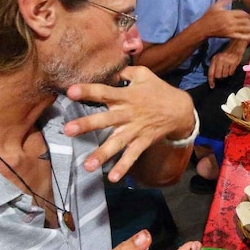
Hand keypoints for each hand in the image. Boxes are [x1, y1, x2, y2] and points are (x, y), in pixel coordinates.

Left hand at [63, 65, 195, 181]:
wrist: (181, 110)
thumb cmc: (158, 90)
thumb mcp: (143, 74)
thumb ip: (124, 72)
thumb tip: (107, 71)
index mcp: (127, 96)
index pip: (104, 92)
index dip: (88, 91)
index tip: (70, 92)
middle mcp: (129, 114)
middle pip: (106, 119)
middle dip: (87, 124)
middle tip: (68, 130)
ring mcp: (136, 130)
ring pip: (117, 143)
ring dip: (102, 154)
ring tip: (87, 166)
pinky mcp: (143, 142)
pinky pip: (132, 156)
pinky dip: (123, 167)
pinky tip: (112, 178)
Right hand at [200, 0, 249, 41]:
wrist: (203, 28)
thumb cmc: (208, 16)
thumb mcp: (216, 5)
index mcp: (228, 13)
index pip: (242, 13)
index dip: (247, 15)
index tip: (248, 16)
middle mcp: (230, 21)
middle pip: (245, 21)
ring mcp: (230, 29)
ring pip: (244, 28)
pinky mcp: (229, 36)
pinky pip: (240, 36)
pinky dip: (247, 37)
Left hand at [207, 42, 244, 86]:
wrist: (236, 46)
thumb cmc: (226, 53)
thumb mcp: (218, 57)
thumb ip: (215, 66)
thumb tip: (214, 77)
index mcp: (214, 59)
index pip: (211, 72)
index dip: (211, 80)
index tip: (212, 86)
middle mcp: (220, 60)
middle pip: (218, 75)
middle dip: (220, 77)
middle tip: (222, 75)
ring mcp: (227, 62)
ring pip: (225, 75)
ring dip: (226, 74)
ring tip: (227, 69)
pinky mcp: (233, 63)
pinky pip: (231, 73)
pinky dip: (231, 73)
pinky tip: (231, 68)